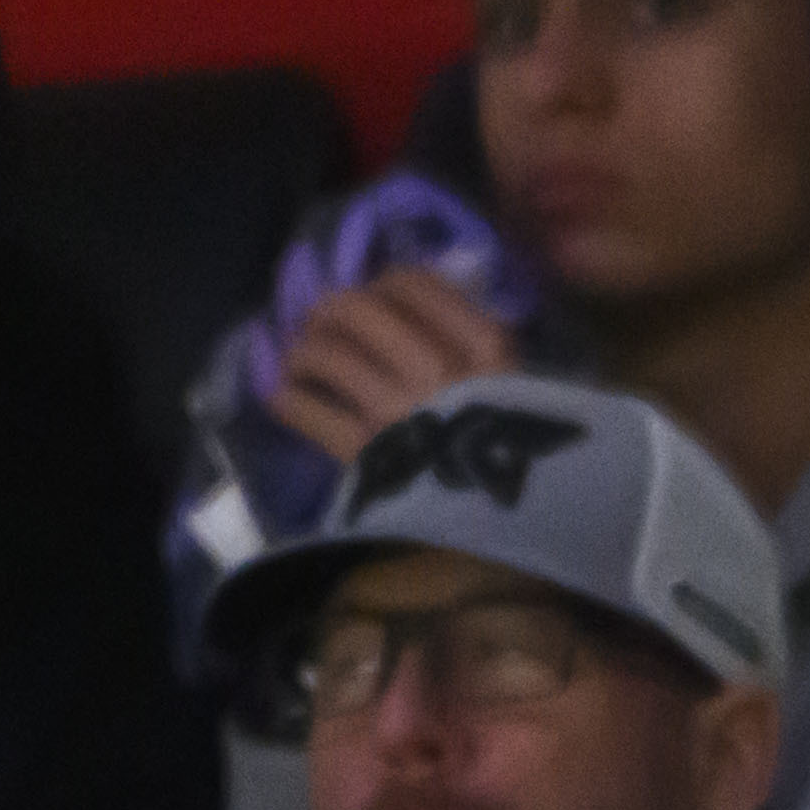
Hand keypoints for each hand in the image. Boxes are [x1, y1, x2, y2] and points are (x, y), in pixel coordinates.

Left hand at [265, 263, 519, 465]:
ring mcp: (399, 410)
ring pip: (323, 353)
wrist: (518, 526)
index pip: (413, 284)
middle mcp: (438, 370)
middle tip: (324, 328)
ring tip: (303, 366)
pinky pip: (304, 410)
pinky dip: (288, 400)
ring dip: (302, 355)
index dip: (380, 285)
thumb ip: (476, 342)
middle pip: (355, 308)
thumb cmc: (522, 453)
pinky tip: (289, 399)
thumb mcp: (520, 385)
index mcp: (484, 349)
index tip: (375, 301)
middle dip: (328, 313)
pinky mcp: (367, 452)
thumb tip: (410, 303)